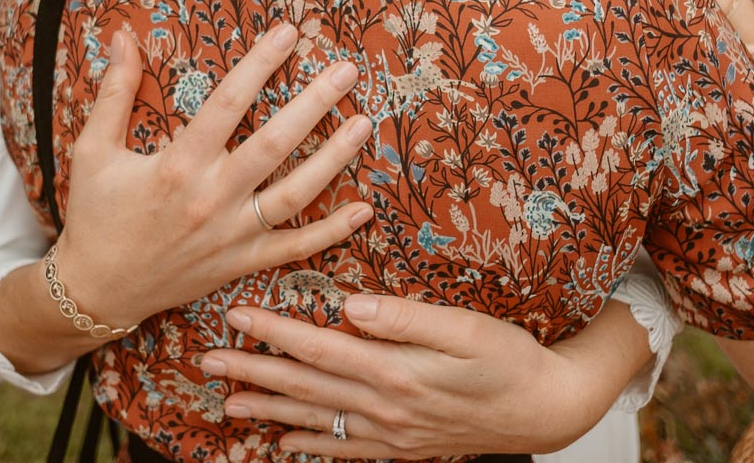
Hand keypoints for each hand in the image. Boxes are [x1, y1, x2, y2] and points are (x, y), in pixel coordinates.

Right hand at [55, 23, 373, 326]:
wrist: (96, 291)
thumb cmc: (95, 215)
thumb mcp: (93, 149)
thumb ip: (114, 92)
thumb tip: (121, 36)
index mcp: (177, 165)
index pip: (228, 102)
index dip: (260, 63)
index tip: (288, 33)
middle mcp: (210, 198)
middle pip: (274, 144)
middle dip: (315, 104)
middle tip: (347, 70)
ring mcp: (231, 234)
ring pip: (295, 194)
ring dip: (333, 159)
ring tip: (363, 123)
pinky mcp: (241, 264)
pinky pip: (294, 248)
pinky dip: (331, 231)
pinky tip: (363, 208)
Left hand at [202, 295, 637, 457]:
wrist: (546, 410)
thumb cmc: (509, 357)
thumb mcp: (465, 328)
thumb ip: (405, 318)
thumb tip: (352, 306)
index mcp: (395, 372)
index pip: (319, 350)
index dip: (273, 333)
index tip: (234, 315)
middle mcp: (385, 409)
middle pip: (305, 389)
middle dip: (252, 373)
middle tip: (206, 361)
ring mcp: (391, 435)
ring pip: (316, 422)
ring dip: (269, 411)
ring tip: (227, 405)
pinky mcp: (402, 448)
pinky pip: (344, 451)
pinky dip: (311, 447)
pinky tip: (285, 444)